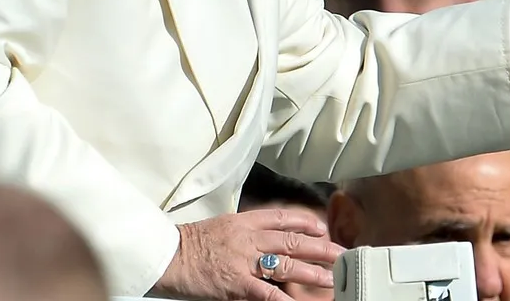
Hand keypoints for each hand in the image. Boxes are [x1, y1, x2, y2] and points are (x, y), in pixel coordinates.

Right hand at [152, 209, 343, 300]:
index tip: (322, 227)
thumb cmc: (191, 242)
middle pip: (292, 241)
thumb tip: (267, 238)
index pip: (282, 217)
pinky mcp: (237, 283)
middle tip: (340, 253)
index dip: (305, 221)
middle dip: (320, 248)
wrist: (169, 255)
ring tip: (331, 278)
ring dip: (311, 273)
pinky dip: (284, 299)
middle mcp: (249, 238)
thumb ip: (246, 231)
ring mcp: (244, 261)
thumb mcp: (222, 226)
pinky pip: (266, 292)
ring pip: (286, 265)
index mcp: (244, 221)